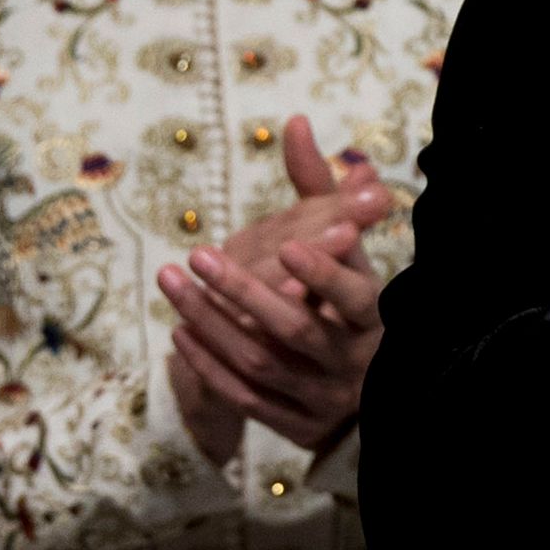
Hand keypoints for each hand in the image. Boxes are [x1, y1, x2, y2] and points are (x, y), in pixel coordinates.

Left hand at [163, 119, 391, 461]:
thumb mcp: (349, 249)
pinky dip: (209, 364)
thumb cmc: (353, 302)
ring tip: (173, 282)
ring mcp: (323, 401)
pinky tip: (180, 330)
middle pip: (295, 330)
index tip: (287, 244)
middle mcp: (353, 365)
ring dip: (211, 322)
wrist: (366, 393)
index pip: (356, 298)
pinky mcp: (296, 427)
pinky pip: (245, 398)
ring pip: (260, 364)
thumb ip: (322, 191)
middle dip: (243, 292)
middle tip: (198, 254)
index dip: (324, 275)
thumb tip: (295, 122)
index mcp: (377, 320)